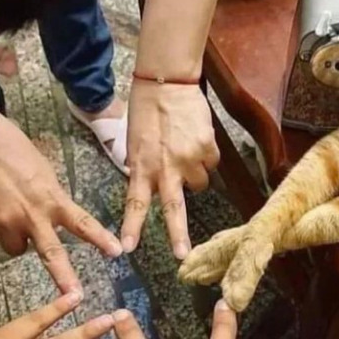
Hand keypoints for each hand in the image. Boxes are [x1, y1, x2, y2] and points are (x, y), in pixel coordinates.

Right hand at [0, 111, 121, 293]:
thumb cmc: (9, 146)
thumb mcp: (42, 171)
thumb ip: (49, 197)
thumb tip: (51, 214)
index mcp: (50, 198)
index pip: (82, 222)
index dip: (100, 238)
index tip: (117, 252)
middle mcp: (29, 214)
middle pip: (51, 253)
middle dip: (64, 277)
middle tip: (75, 295)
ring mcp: (3, 222)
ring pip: (15, 248)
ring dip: (14, 237)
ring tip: (5, 210)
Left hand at [122, 82, 219, 258]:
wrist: (167, 82)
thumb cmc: (146, 110)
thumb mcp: (135, 142)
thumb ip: (143, 167)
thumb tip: (152, 183)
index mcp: (142, 167)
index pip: (135, 203)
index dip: (132, 227)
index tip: (127, 248)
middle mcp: (165, 168)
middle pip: (172, 209)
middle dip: (177, 235)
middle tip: (182, 256)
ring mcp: (188, 159)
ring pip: (200, 183)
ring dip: (195, 174)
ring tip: (185, 151)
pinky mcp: (207, 148)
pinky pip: (211, 163)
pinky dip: (206, 155)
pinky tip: (195, 139)